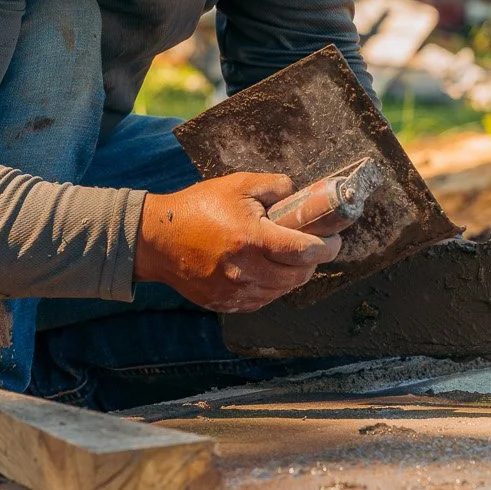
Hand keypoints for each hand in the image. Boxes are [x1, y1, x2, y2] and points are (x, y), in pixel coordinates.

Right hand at [134, 173, 342, 313]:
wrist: (157, 240)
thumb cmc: (198, 208)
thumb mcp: (237, 185)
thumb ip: (274, 186)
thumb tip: (300, 193)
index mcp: (251, 239)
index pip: (305, 251)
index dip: (327, 247)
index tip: (333, 239)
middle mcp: (245, 271)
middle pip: (299, 276)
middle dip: (311, 261)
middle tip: (310, 246)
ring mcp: (235, 292)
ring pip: (283, 291)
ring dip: (292, 275)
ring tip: (287, 257)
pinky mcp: (226, 304)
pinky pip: (263, 300)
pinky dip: (272, 287)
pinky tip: (266, 270)